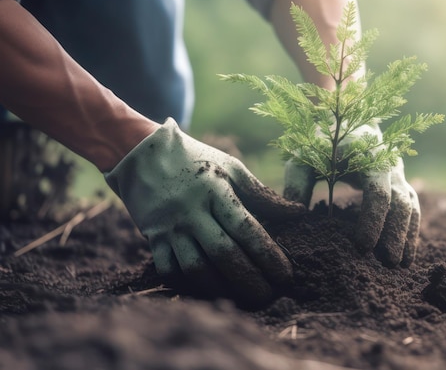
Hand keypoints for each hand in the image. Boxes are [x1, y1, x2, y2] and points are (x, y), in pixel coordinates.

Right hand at [105, 118, 304, 302]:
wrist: (141, 154)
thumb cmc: (196, 160)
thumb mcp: (230, 167)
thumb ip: (262, 193)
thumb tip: (297, 213)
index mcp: (215, 191)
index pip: (246, 229)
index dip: (268, 255)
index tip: (286, 275)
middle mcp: (191, 211)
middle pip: (223, 253)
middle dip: (249, 280)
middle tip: (269, 296)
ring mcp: (169, 227)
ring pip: (195, 267)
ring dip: (222, 288)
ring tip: (244, 298)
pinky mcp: (152, 238)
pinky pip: (169, 270)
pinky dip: (189, 285)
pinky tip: (211, 291)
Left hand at [283, 124, 420, 267]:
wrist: (342, 120)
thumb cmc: (319, 142)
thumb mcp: (303, 159)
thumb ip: (297, 185)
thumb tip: (294, 218)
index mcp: (369, 154)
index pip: (378, 191)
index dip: (373, 221)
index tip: (363, 247)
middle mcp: (390, 163)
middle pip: (401, 202)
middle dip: (395, 234)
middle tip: (387, 263)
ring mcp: (398, 173)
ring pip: (411, 206)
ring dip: (407, 236)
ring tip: (398, 266)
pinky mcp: (398, 183)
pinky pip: (411, 208)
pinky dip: (410, 231)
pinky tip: (405, 255)